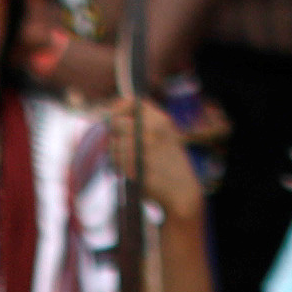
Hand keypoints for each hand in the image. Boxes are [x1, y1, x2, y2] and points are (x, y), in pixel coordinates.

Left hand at [109, 100, 200, 227]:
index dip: (118, 108)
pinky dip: (117, 166)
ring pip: (113, 143)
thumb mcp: (165, 134)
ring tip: (129, 161)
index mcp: (161, 120)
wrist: (181, 189)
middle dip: (113, 134)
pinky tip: (130, 170)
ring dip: (115, 152)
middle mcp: (153, 131)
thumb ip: (143, 123)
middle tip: (121, 145)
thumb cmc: (169, 162)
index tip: (114, 117)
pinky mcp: (135, 166)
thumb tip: (110, 117)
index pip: (131, 102)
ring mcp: (144, 148)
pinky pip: (115, 160)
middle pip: (116, 123)